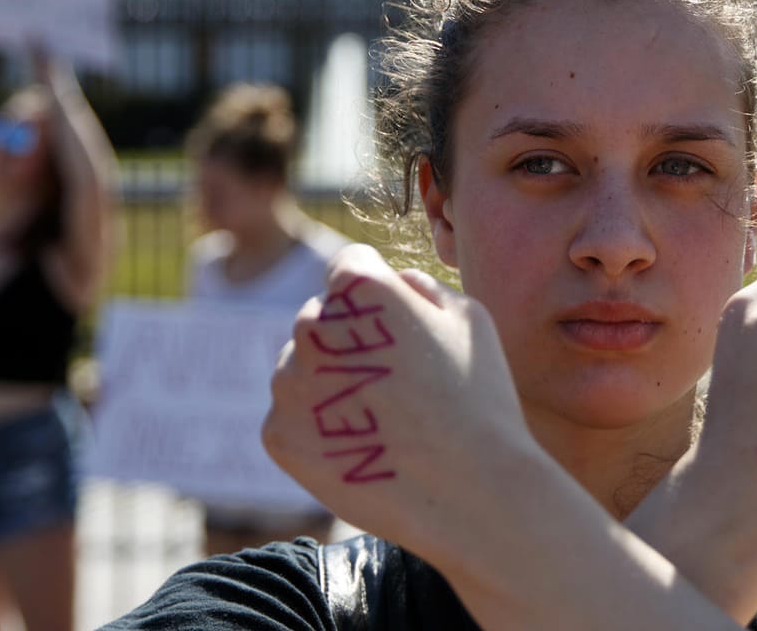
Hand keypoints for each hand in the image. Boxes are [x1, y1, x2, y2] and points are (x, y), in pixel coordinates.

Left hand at [260, 245, 541, 564]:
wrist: (467, 492)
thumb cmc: (478, 399)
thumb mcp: (468, 318)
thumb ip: (420, 287)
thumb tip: (393, 282)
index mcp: (358, 287)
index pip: (350, 264)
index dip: (379, 292)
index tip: (402, 326)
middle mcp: (311, 327)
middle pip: (322, 319)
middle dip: (350, 340)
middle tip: (398, 382)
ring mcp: (288, 384)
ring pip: (301, 369)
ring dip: (329, 383)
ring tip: (383, 420)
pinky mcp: (278, 434)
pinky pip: (292, 417)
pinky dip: (318, 428)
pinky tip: (363, 445)